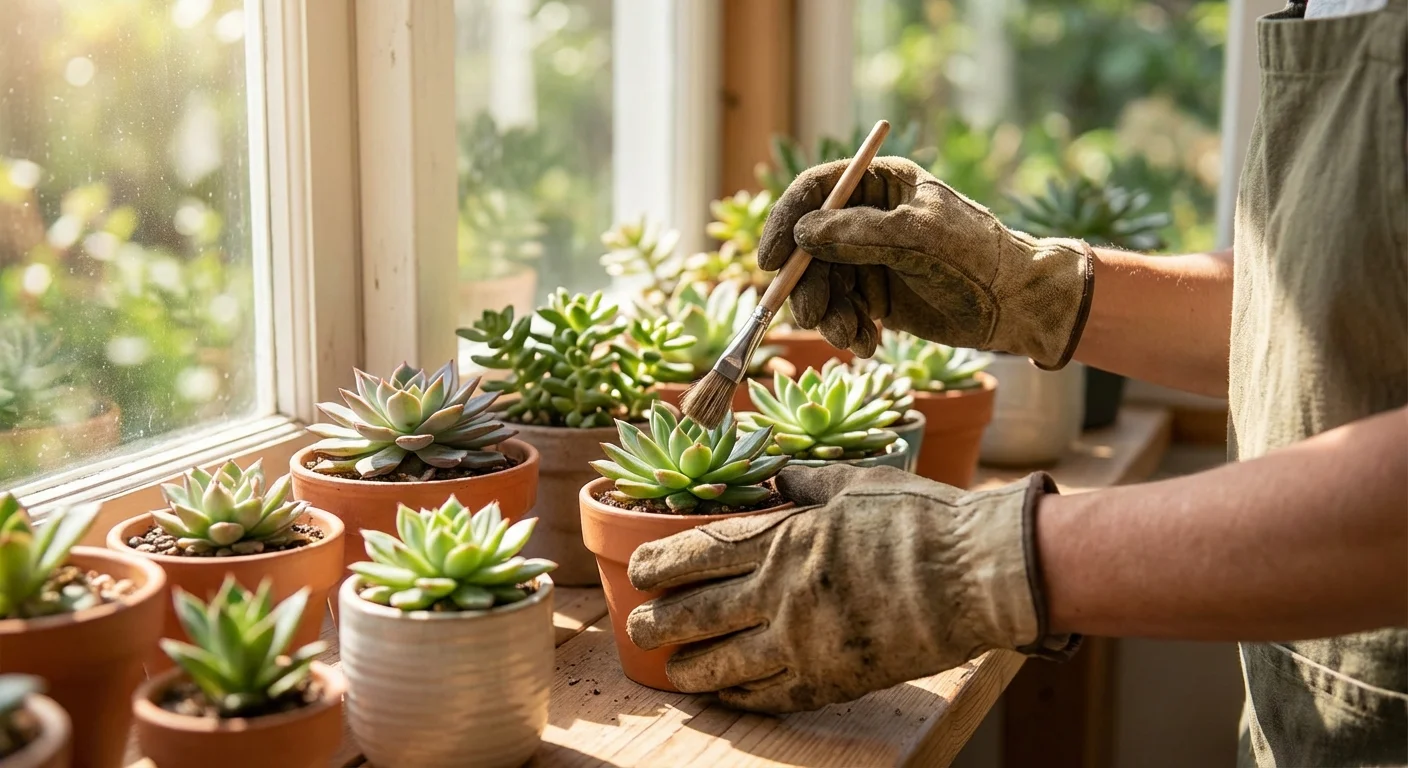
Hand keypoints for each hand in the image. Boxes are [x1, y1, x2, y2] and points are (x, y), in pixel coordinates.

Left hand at [624, 464, 1077, 713]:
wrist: (980, 574)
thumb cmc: (921, 519)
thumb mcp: (854, 482)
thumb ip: (801, 478)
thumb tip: (766, 470)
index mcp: (785, 539)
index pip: (699, 555)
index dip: (660, 566)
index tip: (639, 573)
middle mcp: (783, 595)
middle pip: (700, 616)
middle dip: (659, 625)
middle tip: (636, 631)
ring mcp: (807, 643)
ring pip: (727, 665)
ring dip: (691, 669)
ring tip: (672, 672)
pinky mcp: (836, 678)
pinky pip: (774, 695)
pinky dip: (743, 698)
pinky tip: (726, 698)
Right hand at [758, 157, 1093, 367]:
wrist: (1017, 305)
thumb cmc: (977, 256)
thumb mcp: (918, 238)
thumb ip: (859, 233)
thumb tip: (803, 233)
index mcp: (879, 185)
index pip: (814, 192)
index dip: (785, 222)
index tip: (770, 262)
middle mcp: (867, 220)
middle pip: (807, 247)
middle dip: (806, 285)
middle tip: (813, 316)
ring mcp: (869, 259)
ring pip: (821, 285)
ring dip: (827, 315)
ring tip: (851, 335)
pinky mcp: (875, 297)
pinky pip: (841, 313)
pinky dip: (847, 331)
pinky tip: (870, 343)